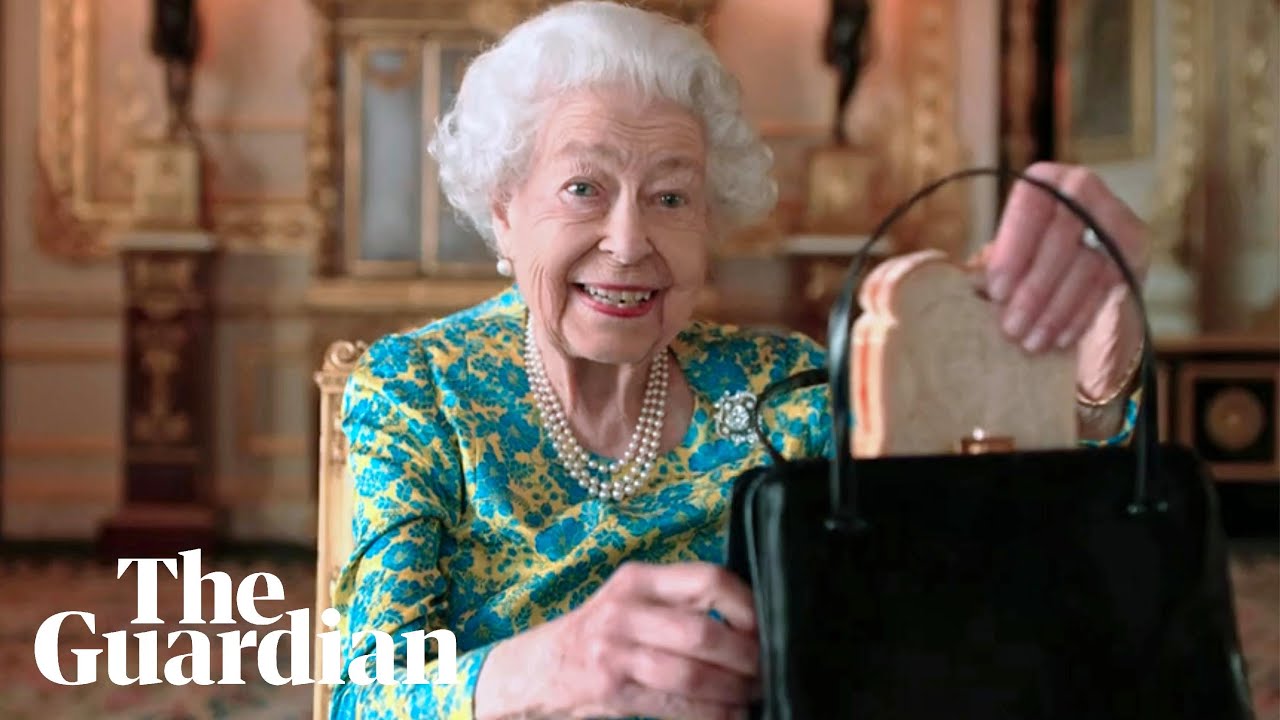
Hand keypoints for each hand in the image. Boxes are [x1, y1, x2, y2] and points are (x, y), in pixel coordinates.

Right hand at [475, 561, 759, 719]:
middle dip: (747, 657)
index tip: (767, 627)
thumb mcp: (631, 601)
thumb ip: (679, 603)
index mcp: (639, 579)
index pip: (707, 580)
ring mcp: (615, 652)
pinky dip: (711, 713)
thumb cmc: (598, 633)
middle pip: (704, 632)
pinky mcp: (611, 691)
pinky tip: (729, 714)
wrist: (536, 668)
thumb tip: (750, 622)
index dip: (747, 606)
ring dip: (733, 690)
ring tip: (753, 694)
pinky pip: (674, 706)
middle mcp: (625, 610)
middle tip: (767, 669)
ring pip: (692, 673)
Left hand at [979, 162, 1148, 399]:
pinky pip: (1110, 284)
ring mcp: (1118, 218)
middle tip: (1010, 327)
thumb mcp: (1005, 263)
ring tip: (1029, 341)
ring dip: (1055, 308)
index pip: (1032, 202)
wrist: (1075, 285)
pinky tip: (1060, 339)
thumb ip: (993, 267)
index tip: (995, 290)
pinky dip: (1081, 314)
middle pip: (1064, 233)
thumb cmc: (1025, 269)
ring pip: (1089, 262)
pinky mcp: (1136, 251)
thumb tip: (967, 286)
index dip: (1014, 246)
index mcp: (1046, 181)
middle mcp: (1085, 190)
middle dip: (1035, 286)